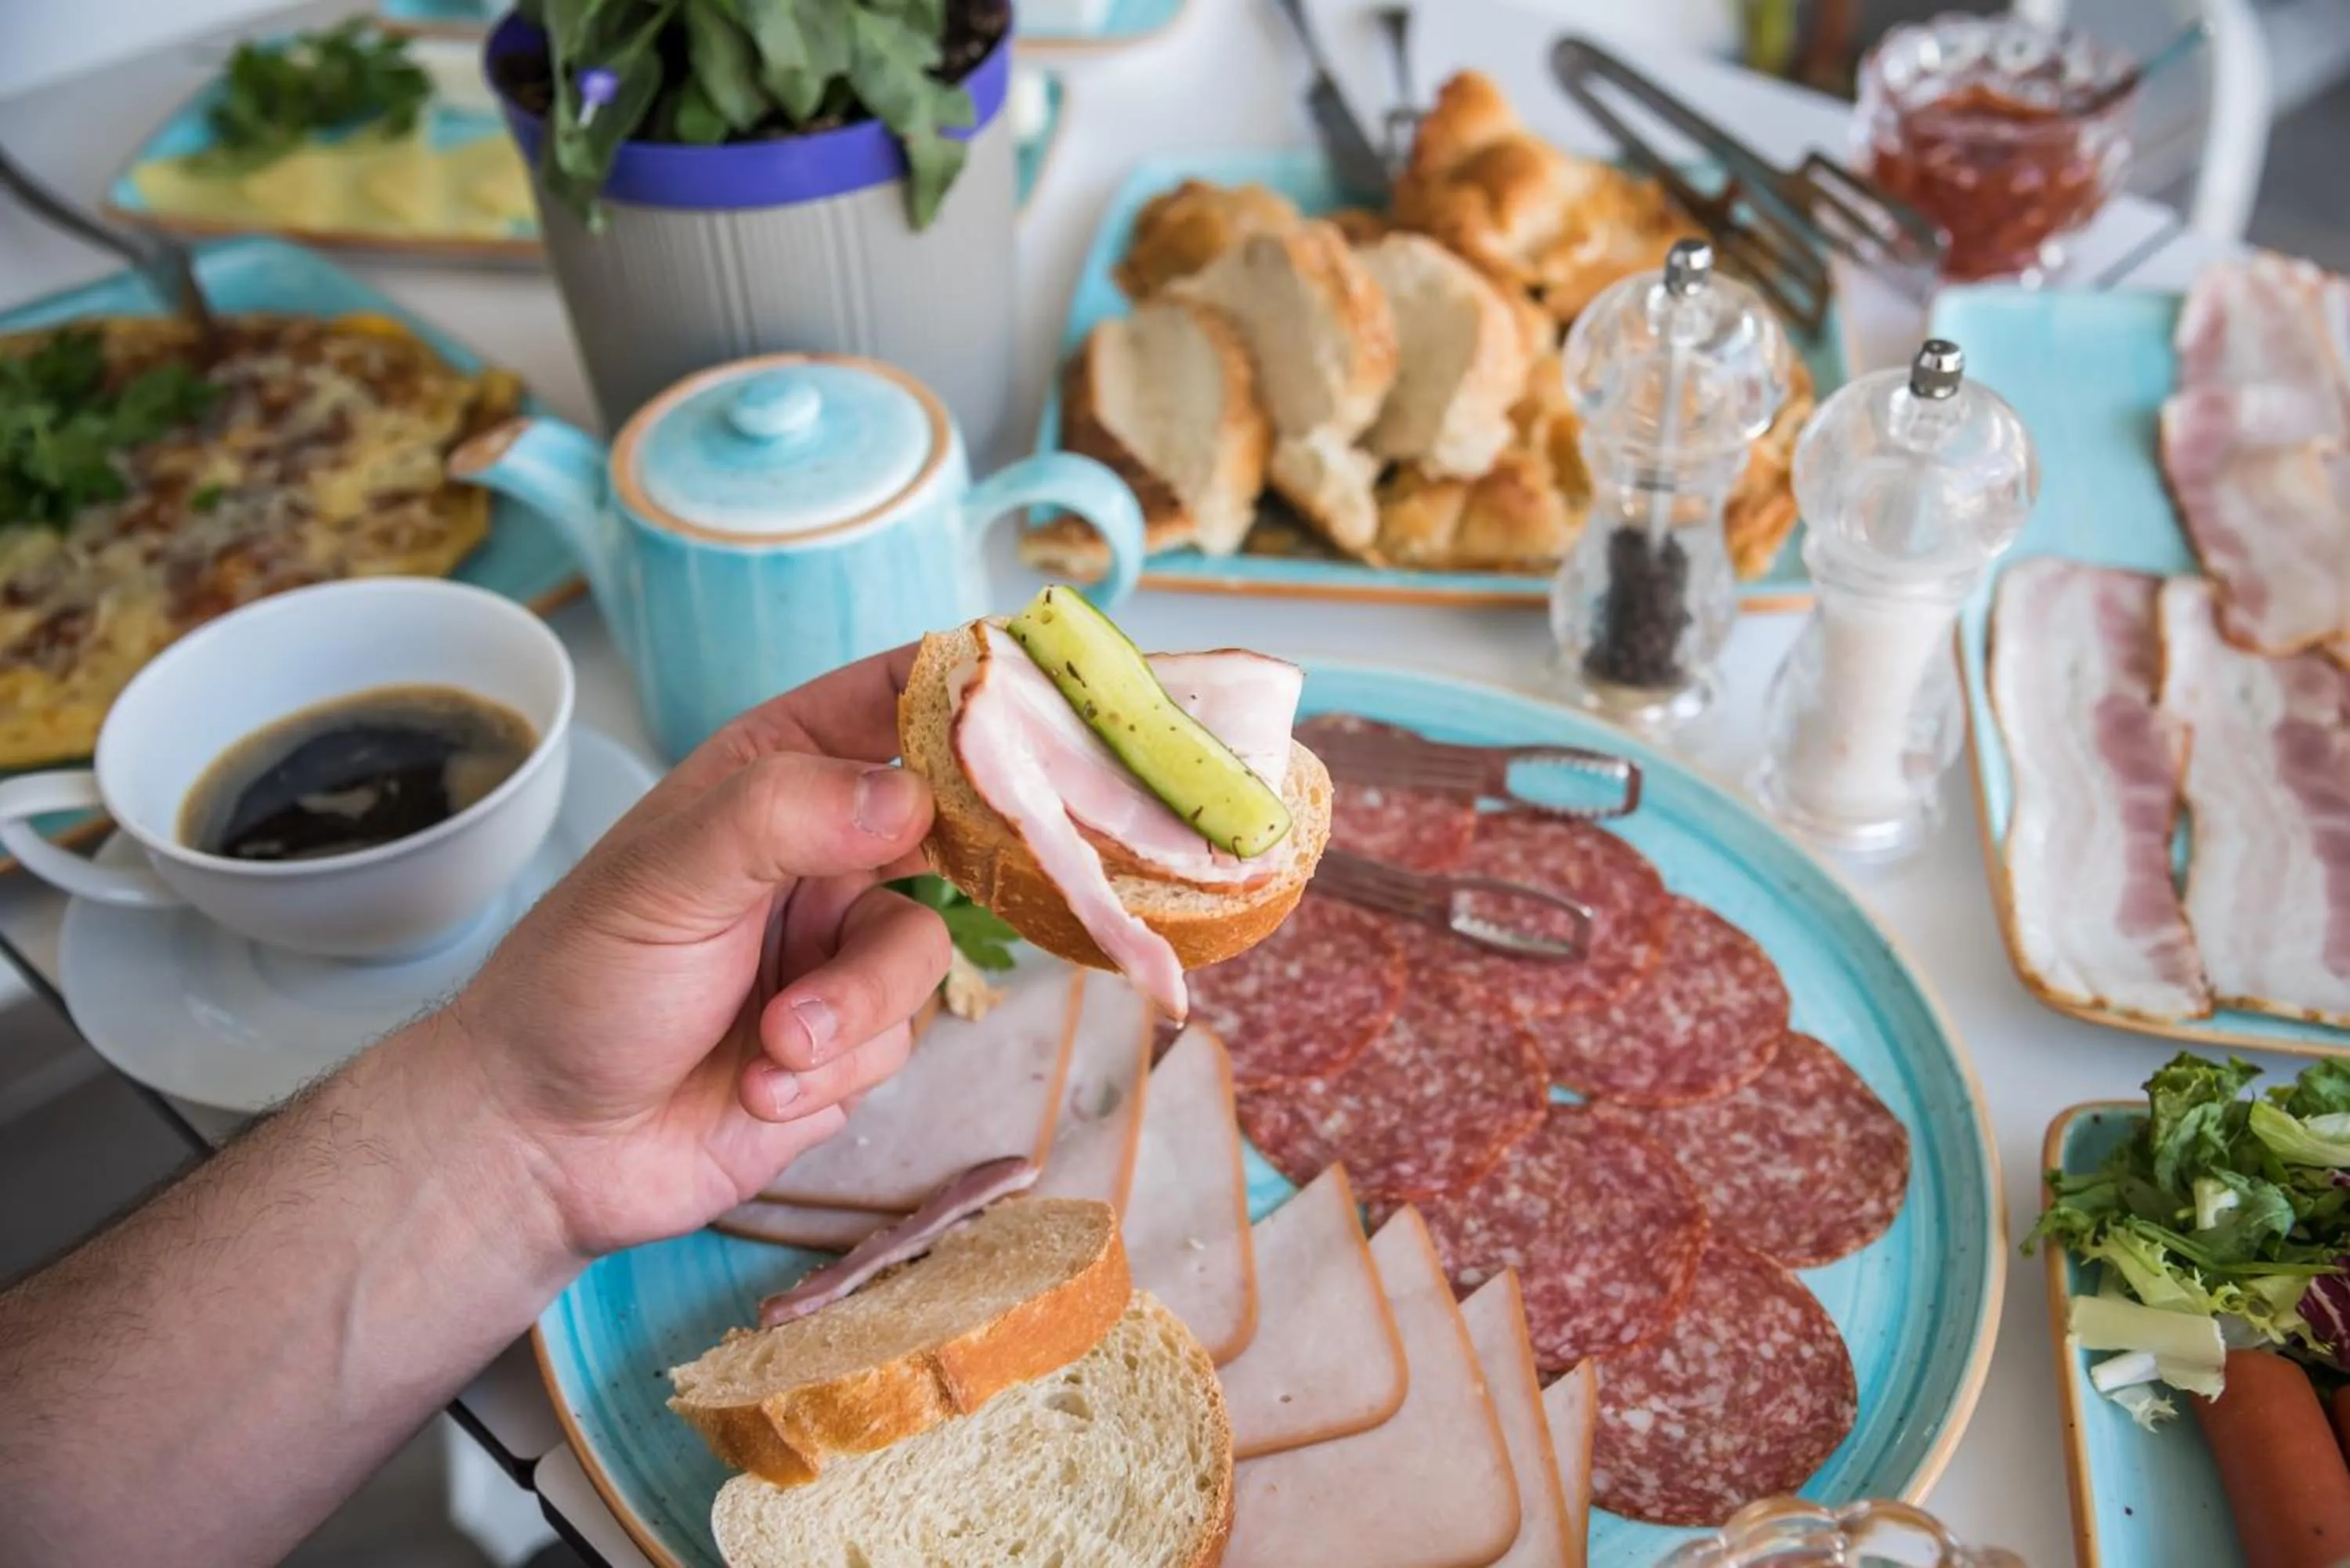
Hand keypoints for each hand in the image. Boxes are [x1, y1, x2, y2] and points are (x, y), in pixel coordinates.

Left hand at [429, 645, 951, 1257]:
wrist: (543, 1146)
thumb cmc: (578, 985)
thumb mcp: (668, 878)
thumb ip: (783, 815)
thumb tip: (909, 795)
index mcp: (772, 776)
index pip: (890, 699)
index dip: (967, 690)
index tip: (1036, 699)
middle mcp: (820, 852)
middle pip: (951, 823)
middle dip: (964, 862)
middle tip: (994, 865)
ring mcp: (838, 948)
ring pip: (925, 949)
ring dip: (853, 1007)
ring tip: (774, 1041)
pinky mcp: (852, 1042)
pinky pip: (901, 1038)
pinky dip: (834, 1069)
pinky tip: (759, 1089)